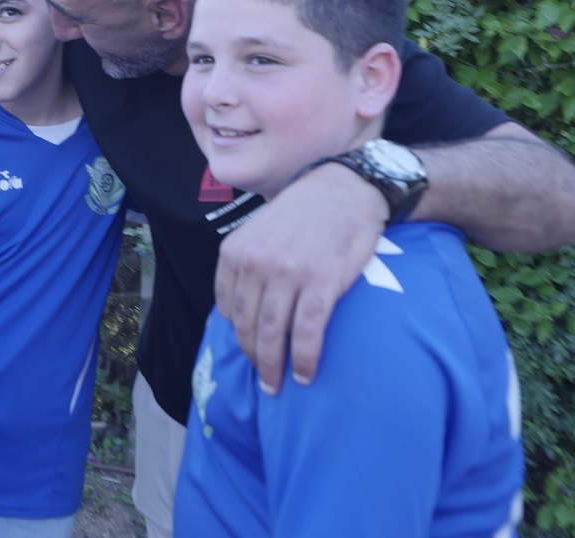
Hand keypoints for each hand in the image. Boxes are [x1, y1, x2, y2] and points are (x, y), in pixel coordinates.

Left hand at [215, 162, 385, 393]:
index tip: (249, 351)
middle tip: (264, 381)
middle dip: (254, 358)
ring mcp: (286, 273)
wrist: (346, 188)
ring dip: (273, 367)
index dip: (237, 336)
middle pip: (246, 325)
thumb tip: (236, 307)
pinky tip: (304, 375)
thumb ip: (245, 263)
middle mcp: (255, 263)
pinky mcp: (320, 282)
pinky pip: (306, 331)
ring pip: (271, 333)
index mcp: (235, 251)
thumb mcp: (259, 229)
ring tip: (278, 385)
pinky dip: (302, 359)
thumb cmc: (304, 211)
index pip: (227, 307)